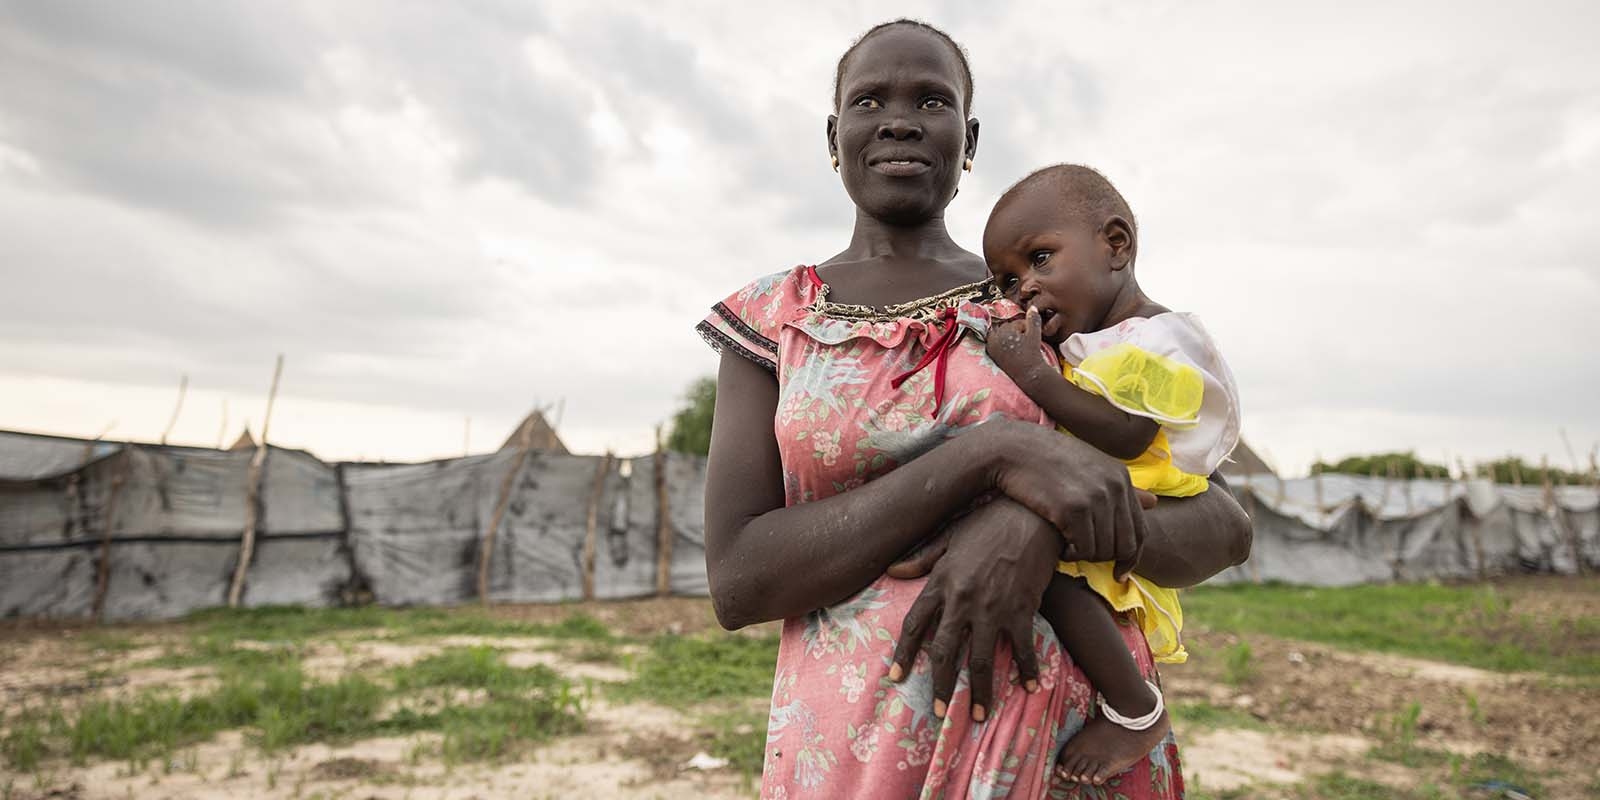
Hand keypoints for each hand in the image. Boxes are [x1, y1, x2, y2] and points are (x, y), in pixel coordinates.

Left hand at [889, 499, 1056, 722]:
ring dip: (980, 692)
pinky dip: (1026, 670)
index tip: (895, 677)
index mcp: (941, 582)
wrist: (1031, 514)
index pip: (915, 624)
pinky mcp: (1021, 610)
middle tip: (938, 712)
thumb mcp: (950, 536)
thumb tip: (893, 571)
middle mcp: (962, 600)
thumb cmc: (989, 522)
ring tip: (979, 715)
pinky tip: (1030, 687)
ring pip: (980, 660)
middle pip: (944, 652)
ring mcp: (992, 608)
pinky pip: (1022, 649)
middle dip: (940, 686)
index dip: (903, 653)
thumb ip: (923, 559)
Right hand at [983, 420, 1152, 579]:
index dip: (1131, 557)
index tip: (1119, 572)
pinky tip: (1061, 547)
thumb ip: (1121, 489)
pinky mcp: (1073, 508)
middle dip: (1106, 559)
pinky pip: (1083, 549)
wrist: (1014, 449)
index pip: (1140, 530)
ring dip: (1086, 557)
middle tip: (1085, 556)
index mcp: (1121, 478)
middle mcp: (1114, 487)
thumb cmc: (1049, 460)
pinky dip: (1072, 555)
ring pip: (1103, 550)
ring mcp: (1095, 497)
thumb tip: (1154, 502)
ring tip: (1070, 548)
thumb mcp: (1091, 467)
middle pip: (1125, 545)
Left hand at [985, 307, 1046, 378]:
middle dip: (1015, 332)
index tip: (1030, 337)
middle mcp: (995, 338)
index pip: (1014, 324)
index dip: (1024, 328)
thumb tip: (1033, 307)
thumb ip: (1033, 320)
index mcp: (1004, 331)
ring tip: (1018, 347)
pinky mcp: (991, 354)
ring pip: (1000, 335)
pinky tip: (1010, 350)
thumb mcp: (1035, 335)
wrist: (1028, 374)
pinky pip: (995, 343)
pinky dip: (1001, 343)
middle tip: (1024, 342)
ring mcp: (991, 346)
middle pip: (1006, 329)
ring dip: (1008, 337)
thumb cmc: (1032, 354)